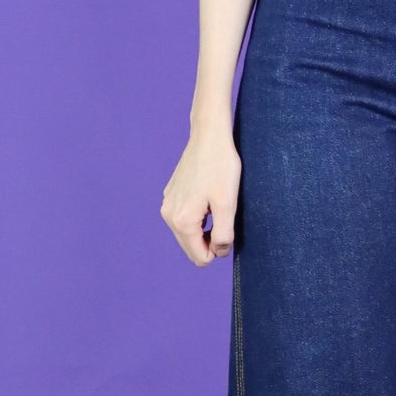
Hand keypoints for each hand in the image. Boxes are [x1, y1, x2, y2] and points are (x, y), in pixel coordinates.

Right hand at [161, 121, 241, 265]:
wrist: (208, 137)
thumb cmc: (221, 167)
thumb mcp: (228, 204)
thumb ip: (223, 234)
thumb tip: (218, 252)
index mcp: (182, 221)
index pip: (200, 258)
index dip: (219, 250)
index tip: (228, 228)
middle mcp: (169, 215)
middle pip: (191, 248)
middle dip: (209, 241)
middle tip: (224, 216)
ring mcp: (167, 204)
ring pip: (187, 234)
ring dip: (204, 229)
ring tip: (216, 206)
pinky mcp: (170, 195)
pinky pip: (184, 219)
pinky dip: (197, 216)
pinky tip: (207, 197)